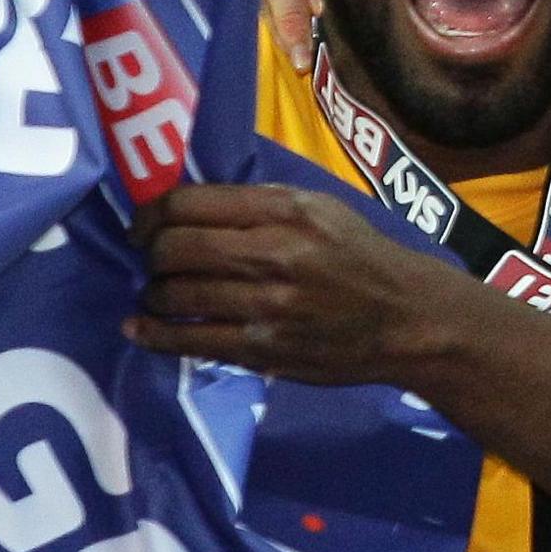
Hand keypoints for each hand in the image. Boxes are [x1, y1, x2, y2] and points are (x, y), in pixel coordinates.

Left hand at [129, 182, 480, 386]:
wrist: (410, 318)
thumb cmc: (361, 256)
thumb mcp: (322, 209)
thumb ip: (261, 204)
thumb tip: (189, 204)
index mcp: (287, 211)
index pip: (189, 203)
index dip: (150, 213)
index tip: (144, 224)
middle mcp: (275, 254)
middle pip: (173, 248)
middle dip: (149, 253)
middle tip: (150, 259)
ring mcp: (267, 305)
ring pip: (175, 294)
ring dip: (153, 293)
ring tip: (157, 293)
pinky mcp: (263, 348)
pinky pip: (189, 340)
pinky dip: (154, 334)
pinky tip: (140, 328)